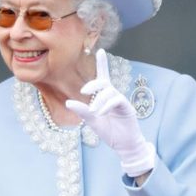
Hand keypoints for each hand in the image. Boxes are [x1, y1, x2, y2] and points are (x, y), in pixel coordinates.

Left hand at [66, 49, 154, 176]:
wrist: (123, 145)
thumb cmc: (109, 132)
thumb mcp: (92, 121)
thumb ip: (82, 111)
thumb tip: (68, 101)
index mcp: (104, 97)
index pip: (102, 77)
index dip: (102, 64)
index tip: (101, 50)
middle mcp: (113, 96)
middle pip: (104, 81)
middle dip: (93, 84)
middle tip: (83, 92)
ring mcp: (121, 101)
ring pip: (109, 91)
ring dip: (99, 100)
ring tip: (94, 112)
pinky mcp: (127, 107)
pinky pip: (116, 100)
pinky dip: (107, 105)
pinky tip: (101, 113)